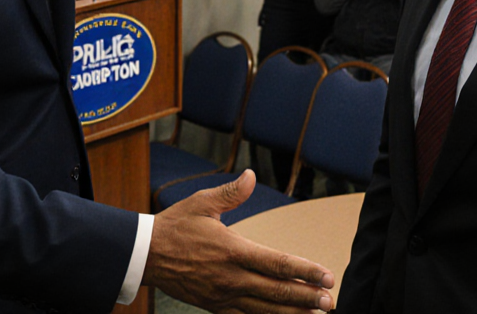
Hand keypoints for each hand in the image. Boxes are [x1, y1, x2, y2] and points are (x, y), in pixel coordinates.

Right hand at [144, 170, 333, 313]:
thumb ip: (231, 193)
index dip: (305, 271)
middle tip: (330, 301)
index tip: (327, 275)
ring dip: (293, 313)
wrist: (145, 255)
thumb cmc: (174, 226)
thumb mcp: (201, 203)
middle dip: (307, 297)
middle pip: (277, 292)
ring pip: (265, 310)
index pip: (277, 264)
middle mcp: (231, 277)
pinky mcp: (215, 307)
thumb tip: (251, 176)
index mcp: (232, 250)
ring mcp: (223, 296)